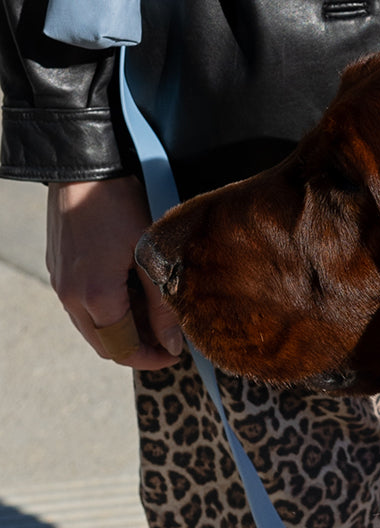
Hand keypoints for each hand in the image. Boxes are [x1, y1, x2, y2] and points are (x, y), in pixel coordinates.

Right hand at [46, 175, 183, 368]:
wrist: (83, 168)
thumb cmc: (120, 206)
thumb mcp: (152, 256)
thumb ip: (163, 305)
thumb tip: (173, 344)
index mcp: (96, 297)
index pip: (123, 350)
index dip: (151, 359)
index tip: (174, 354)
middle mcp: (71, 296)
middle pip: (104, 346)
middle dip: (136, 350)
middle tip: (166, 340)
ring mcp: (60, 284)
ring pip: (91, 328)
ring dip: (120, 331)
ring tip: (151, 317)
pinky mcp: (57, 270)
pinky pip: (80, 307)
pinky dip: (105, 313)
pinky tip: (128, 296)